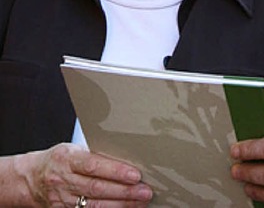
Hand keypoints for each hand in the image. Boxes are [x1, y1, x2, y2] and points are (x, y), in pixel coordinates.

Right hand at [15, 143, 152, 205]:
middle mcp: (64, 180)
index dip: (116, 171)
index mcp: (68, 159)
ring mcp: (63, 199)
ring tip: (140, 201)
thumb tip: (126, 157)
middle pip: (97, 188)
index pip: (94, 165)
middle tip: (145, 191)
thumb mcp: (74, 150)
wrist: (30, 178)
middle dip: (124, 191)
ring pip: (94, 205)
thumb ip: (96, 155)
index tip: (135, 174)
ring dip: (120, 204)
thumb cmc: (59, 160)